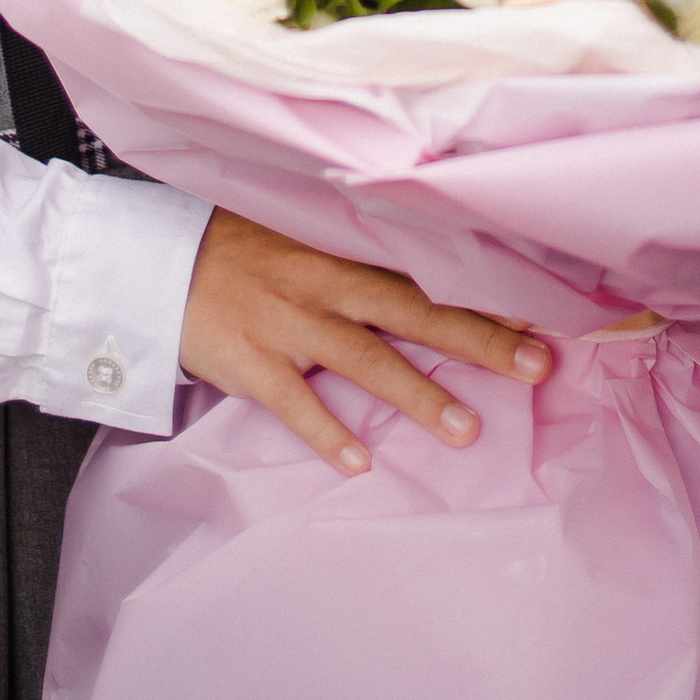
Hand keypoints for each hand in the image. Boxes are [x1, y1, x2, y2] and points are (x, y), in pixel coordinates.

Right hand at [178, 204, 550, 474]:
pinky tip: (360, 463)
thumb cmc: (239, 252)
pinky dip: (326, 433)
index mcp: (339, 252)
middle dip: (476, 339)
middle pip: (412, 312)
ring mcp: (288, 324)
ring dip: (418, 395)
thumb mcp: (300, 236)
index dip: (479, 293)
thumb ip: (357, 258)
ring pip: (365, 360)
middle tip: (534, 366)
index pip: (422, 272)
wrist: (159, 263)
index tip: (539, 312)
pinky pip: (294, 404)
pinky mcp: (251, 362)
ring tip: (466, 429)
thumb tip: (428, 279)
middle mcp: (323, 285)